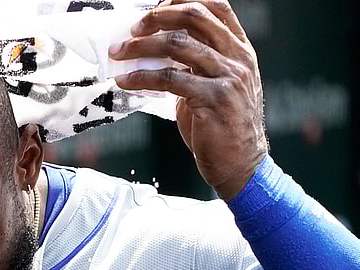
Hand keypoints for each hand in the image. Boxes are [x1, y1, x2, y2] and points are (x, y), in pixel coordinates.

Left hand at [109, 0, 268, 199]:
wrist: (241, 163)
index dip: (182, 1)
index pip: (216, 6)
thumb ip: (193, 64)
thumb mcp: (213, 85)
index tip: (153, 9)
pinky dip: (142, 77)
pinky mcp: (214, 98)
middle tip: (132, 29)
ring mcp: (228, 76)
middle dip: (157, 17)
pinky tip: (125, 81)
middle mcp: (238, 57)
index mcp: (240, 49)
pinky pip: (170, 78)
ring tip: (118, 54)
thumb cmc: (221, 126)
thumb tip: (152, 49)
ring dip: (140, 47)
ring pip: (178, 44)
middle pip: (195, 16)